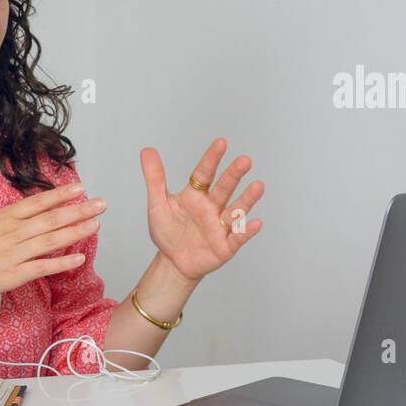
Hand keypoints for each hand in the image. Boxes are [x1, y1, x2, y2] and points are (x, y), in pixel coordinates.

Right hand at [0, 182, 105, 306]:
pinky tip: (79, 259)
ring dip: (74, 232)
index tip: (80, 188)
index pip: (37, 203)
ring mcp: (13, 254)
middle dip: (77, 211)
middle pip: (50, 219)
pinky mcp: (12, 275)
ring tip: (95, 225)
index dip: (60, 195)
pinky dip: (61, 263)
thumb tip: (27, 211)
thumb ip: (8, 219)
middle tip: (100, 204)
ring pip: (49, 241)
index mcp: (4, 219)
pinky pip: (41, 268)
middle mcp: (11, 233)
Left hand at [139, 137, 263, 283]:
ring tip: (258, 186)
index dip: (212, 159)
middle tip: (245, 160)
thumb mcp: (157, 204)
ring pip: (236, 210)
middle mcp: (212, 207)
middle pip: (224, 188)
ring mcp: (220, 226)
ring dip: (247, 199)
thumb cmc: (167, 231)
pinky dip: (246, 231)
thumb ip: (155, 178)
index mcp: (196, 195)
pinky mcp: (225, 245)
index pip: (204, 174)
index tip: (221, 142)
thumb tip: (147, 150)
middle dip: (234, 175)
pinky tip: (255, 222)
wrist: (171, 262)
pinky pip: (237, 237)